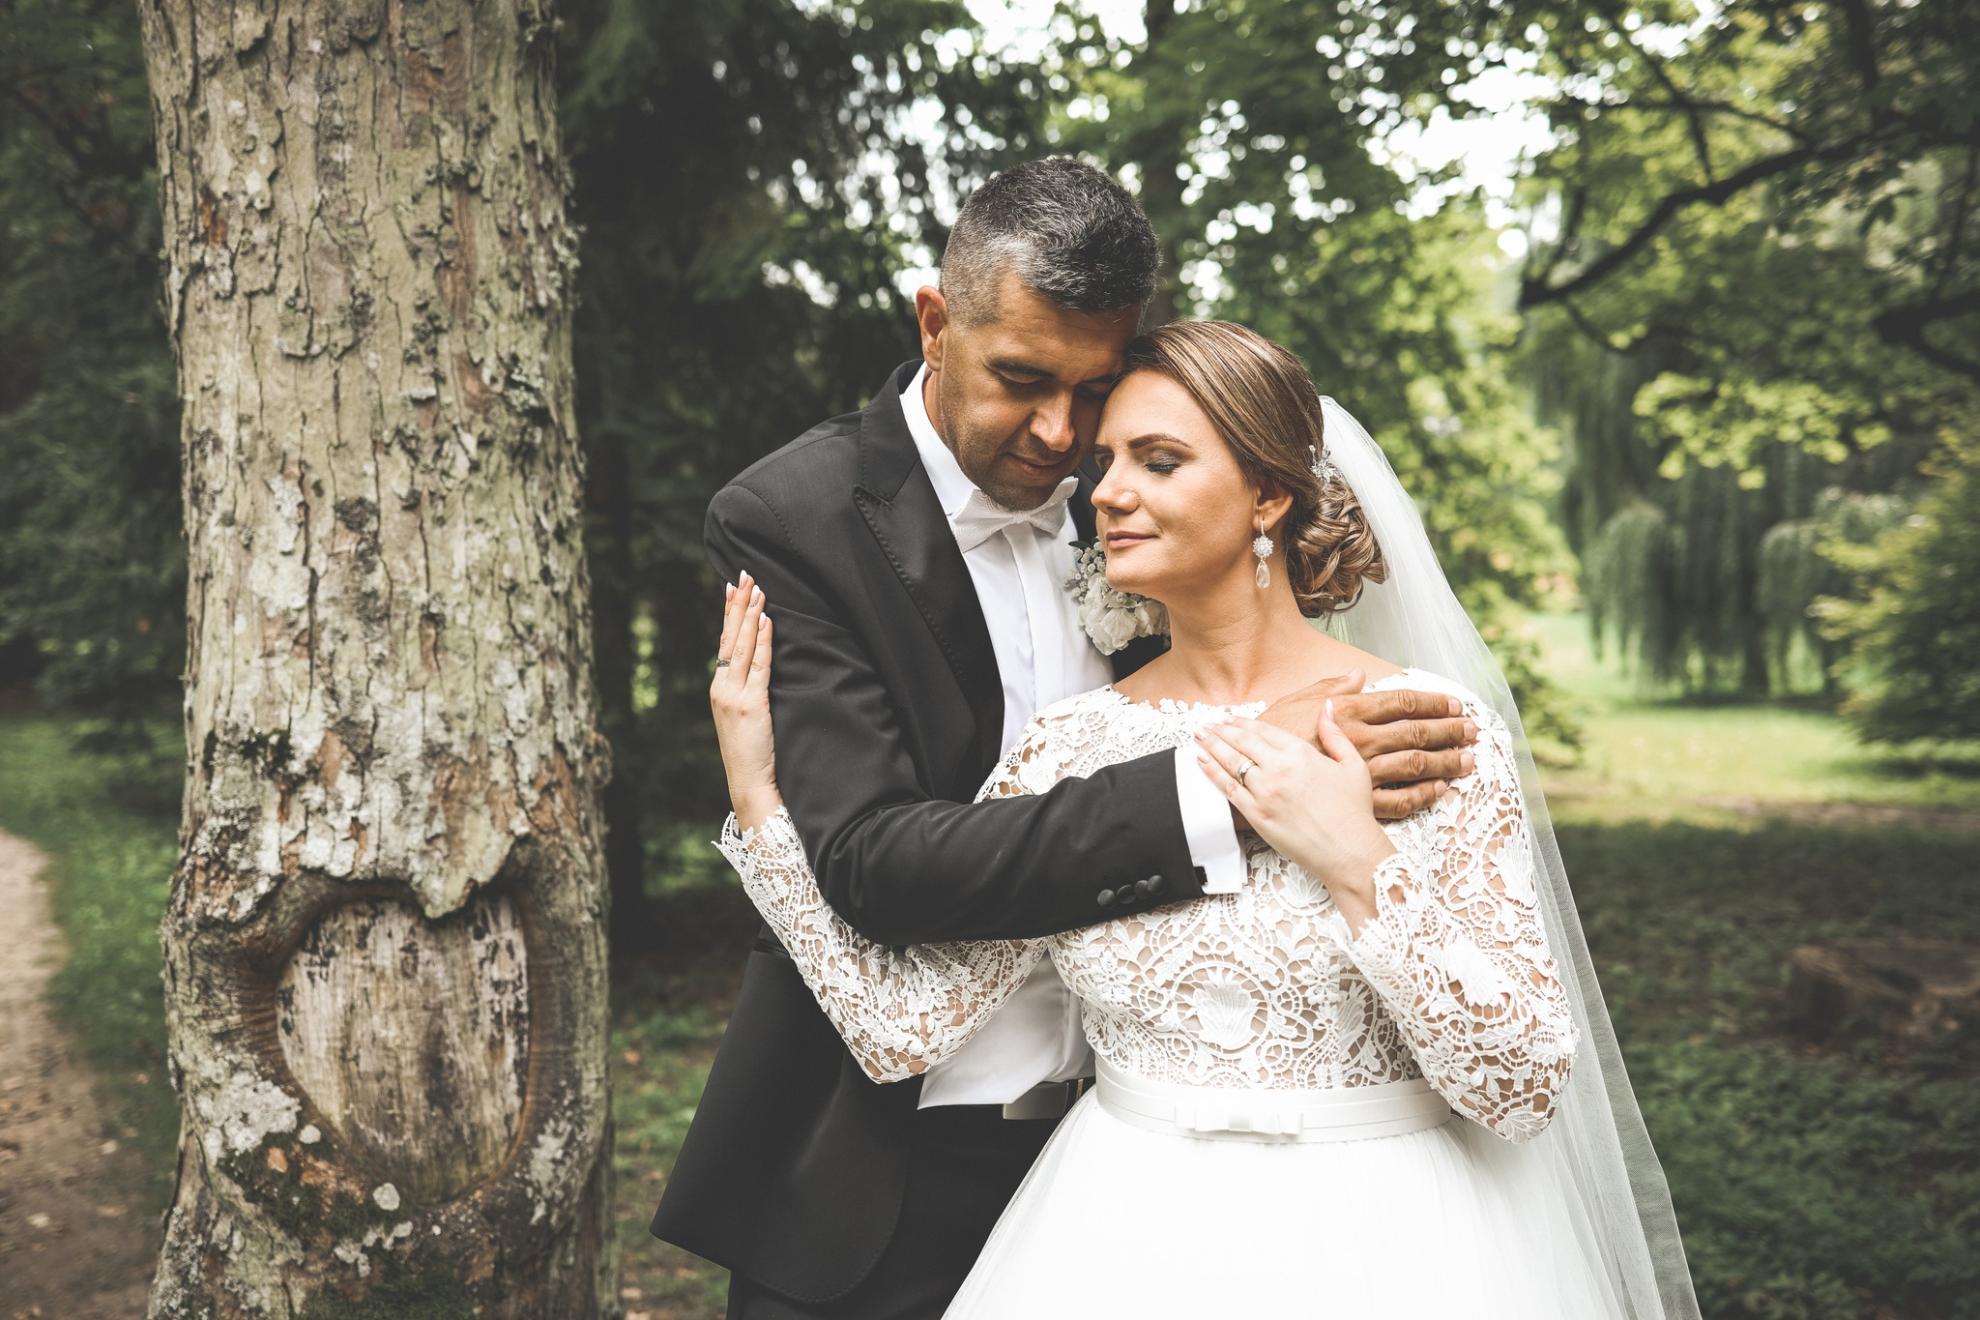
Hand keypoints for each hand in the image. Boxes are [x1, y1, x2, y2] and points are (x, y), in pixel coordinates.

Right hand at [709, 571, 780, 827]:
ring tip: (757, 588)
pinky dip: (762, 641)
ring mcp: (734, 695)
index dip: (729, 615)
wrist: (750, 784)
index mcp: (719, 690)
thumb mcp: (745, 718)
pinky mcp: (751, 704)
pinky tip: (766, 620)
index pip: (724, 643)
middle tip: (744, 575)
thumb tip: (758, 666)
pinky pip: (759, 665)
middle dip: (738, 604)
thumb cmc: (753, 755)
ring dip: (750, 614)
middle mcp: (721, 688)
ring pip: (742, 646)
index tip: (733, 588)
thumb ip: (748, 691)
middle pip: (729, 637)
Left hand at [1192, 703, 1397, 896]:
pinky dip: (1211, 772)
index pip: (1264, 731)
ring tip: (1198, 736)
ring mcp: (1265, 793)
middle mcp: (1279, 770)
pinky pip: (1228, 789)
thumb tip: (1325, 707)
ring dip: (1211, 746)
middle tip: (1205, 724)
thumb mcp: (1353, 765)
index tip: (1230, 718)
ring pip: (1230, 762)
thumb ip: (1335, 734)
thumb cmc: (1354, 812)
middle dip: (1220, 730)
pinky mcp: (1256, 815)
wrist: (1350, 852)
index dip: (1242, 722)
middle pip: (1242, 743)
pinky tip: (1201, 761)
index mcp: (1301, 754)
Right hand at [1255, 669, 1476, 819]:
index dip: (1434, 703)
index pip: (1403, 703)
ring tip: (1468, 761)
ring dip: (1445, 763)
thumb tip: (1357, 676)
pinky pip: (1399, 800)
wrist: (1250, 777)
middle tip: (1474, 732)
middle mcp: (1361, 741)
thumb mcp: (1296, 702)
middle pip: (1417, 733)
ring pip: (1414, 766)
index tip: (1456, 705)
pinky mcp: (1357, 800)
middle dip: (1449, 732)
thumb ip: (1330, 689)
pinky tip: (1440, 791)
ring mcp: (1362, 773)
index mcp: (1350, 713)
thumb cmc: (1270, 737)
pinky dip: (1423, 796)